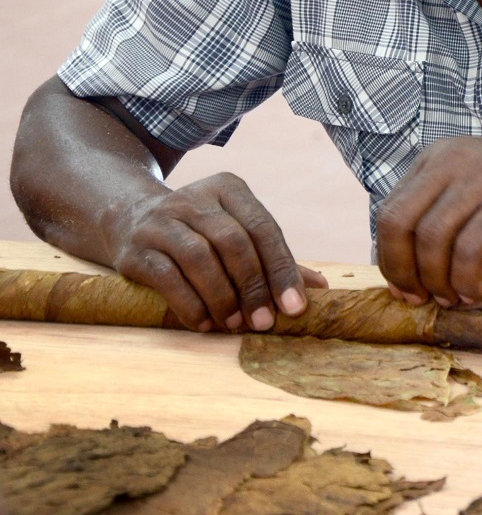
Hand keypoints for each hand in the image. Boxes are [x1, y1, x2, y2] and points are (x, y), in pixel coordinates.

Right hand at [99, 172, 326, 331]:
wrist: (128, 218)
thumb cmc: (199, 232)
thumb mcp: (235, 232)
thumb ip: (273, 257)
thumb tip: (320, 287)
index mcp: (227, 189)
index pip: (262, 226)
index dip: (281, 268)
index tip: (294, 307)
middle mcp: (193, 198)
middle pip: (232, 241)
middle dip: (253, 286)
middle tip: (263, 322)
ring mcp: (161, 220)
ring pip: (199, 257)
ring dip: (222, 296)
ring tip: (234, 325)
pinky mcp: (136, 247)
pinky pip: (166, 276)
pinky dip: (189, 304)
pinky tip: (204, 323)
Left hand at [376, 131, 481, 306]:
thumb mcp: (475, 189)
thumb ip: (442, 216)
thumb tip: (411, 269)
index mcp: (435, 159)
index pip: (388, 210)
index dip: (389, 256)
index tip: (403, 287)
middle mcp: (449, 163)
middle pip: (397, 223)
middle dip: (400, 270)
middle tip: (418, 298)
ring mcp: (478, 179)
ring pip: (430, 239)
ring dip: (436, 280)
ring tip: (453, 298)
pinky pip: (469, 249)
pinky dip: (466, 279)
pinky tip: (476, 291)